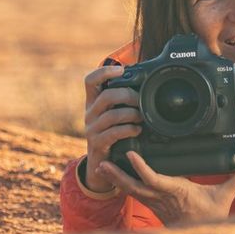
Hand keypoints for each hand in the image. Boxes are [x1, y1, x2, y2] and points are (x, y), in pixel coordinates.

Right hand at [83, 65, 141, 192]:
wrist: (103, 163)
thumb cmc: (113, 134)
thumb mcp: (115, 115)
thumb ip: (123, 101)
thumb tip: (145, 84)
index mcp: (93, 102)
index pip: (90, 81)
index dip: (104, 72)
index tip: (121, 70)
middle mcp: (89, 113)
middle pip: (106, 96)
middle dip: (128, 96)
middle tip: (142, 101)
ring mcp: (91, 129)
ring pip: (112, 115)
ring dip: (131, 114)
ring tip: (142, 117)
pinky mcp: (97, 143)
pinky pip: (114, 133)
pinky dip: (129, 130)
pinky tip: (137, 130)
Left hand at [96, 151, 234, 224]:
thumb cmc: (211, 214)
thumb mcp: (225, 195)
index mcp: (176, 191)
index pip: (154, 179)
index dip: (141, 168)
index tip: (130, 155)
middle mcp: (161, 197)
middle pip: (134, 186)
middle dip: (117, 175)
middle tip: (102, 162)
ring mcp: (154, 202)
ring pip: (130, 190)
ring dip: (115, 179)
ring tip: (101, 165)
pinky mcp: (152, 204)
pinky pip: (133, 193)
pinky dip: (122, 184)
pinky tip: (112, 175)